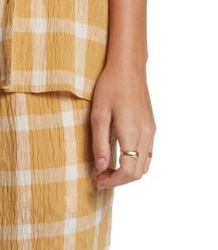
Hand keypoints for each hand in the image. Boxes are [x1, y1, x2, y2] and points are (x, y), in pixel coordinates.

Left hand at [90, 62, 155, 188]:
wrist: (128, 67)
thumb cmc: (110, 86)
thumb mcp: (99, 114)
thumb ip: (100, 143)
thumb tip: (101, 167)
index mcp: (133, 133)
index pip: (129, 171)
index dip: (113, 182)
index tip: (98, 181)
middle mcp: (146, 135)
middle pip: (139, 172)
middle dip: (120, 180)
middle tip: (100, 177)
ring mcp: (151, 130)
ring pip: (145, 164)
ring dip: (128, 172)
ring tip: (108, 168)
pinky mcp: (151, 126)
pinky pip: (147, 153)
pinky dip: (135, 162)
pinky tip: (119, 155)